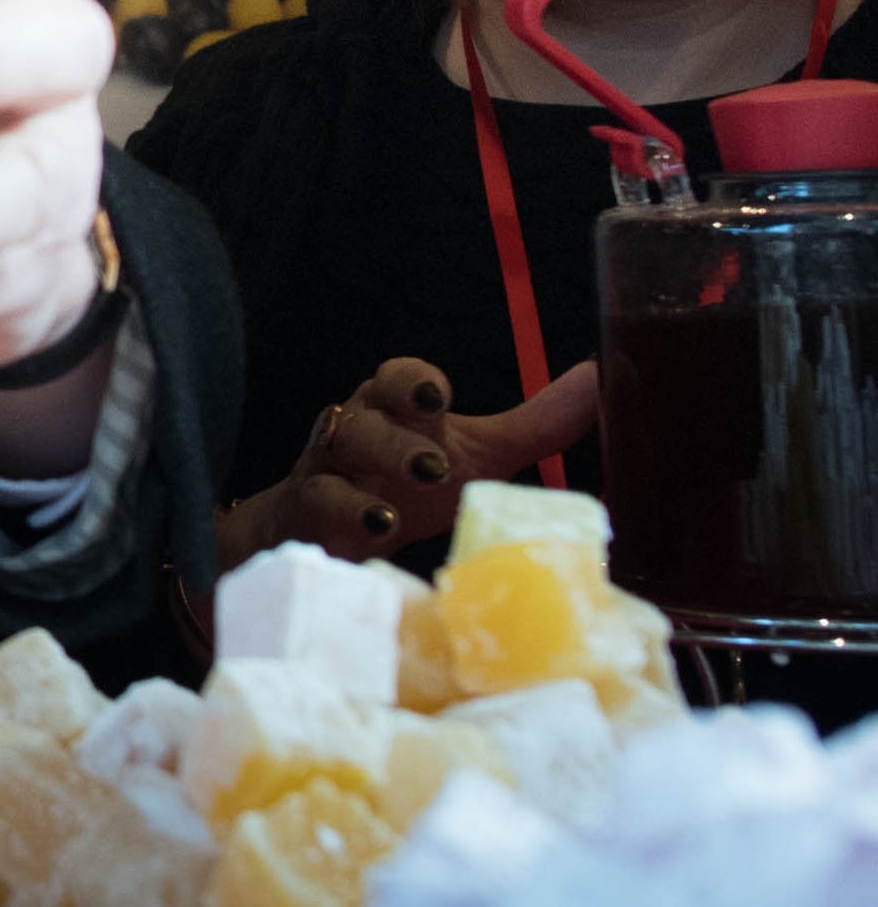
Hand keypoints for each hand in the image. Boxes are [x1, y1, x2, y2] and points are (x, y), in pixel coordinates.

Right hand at [216, 359, 600, 569]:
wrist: (324, 529)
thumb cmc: (405, 484)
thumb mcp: (476, 453)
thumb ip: (536, 423)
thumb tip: (600, 375)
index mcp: (395, 408)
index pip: (397, 379)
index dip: (413, 383)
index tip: (439, 399)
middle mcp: (356, 430)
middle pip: (364, 418)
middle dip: (395, 440)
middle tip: (433, 467)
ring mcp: (325, 470)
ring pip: (333, 458)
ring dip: (368, 481)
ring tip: (396, 513)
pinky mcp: (306, 512)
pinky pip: (317, 504)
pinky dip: (344, 517)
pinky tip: (375, 532)